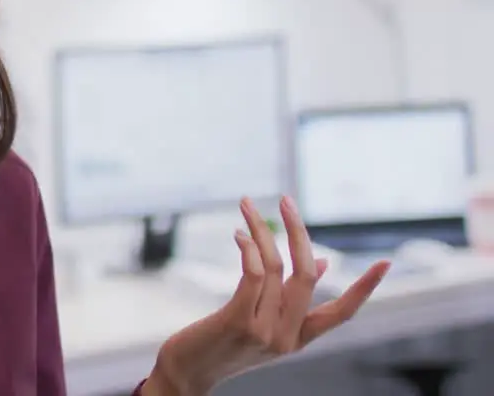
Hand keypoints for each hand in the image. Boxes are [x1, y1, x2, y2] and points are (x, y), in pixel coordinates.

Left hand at [147, 196, 389, 394]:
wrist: (186, 373)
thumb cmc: (222, 343)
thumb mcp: (262, 323)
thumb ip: (289, 298)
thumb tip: (319, 262)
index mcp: (299, 339)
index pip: (343, 313)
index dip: (365, 288)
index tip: (387, 263)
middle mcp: (287, 338)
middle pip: (307, 276)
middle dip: (298, 232)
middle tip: (286, 201)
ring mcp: (265, 332)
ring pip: (275, 268)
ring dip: (260, 231)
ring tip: (247, 208)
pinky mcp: (239, 323)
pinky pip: (254, 276)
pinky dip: (249, 249)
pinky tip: (239, 234)